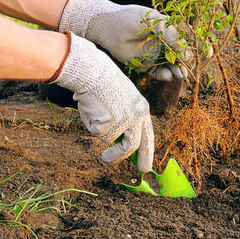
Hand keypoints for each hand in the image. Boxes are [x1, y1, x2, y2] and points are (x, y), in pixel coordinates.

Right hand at [52, 32, 153, 171]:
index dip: (147, 153)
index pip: (148, 136)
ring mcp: (122, 121)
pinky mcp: (108, 123)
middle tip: (116, 165)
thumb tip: (121, 146)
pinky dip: (91, 124)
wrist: (94, 72)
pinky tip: (92, 110)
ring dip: (101, 134)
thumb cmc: (105, 86)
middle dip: (126, 159)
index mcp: (142, 110)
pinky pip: (97, 133)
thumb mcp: (123, 102)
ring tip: (96, 119)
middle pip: (133, 146)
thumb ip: (126, 121)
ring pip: (110, 140)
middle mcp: (136, 117)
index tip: (144, 167)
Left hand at [58, 0, 190, 80]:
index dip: (199, 47)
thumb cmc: (132, 18)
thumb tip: (186, 52)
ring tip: (181, 75)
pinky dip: (165, 75)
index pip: (188, 39)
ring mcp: (156, 54)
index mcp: (170, 29)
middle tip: (191, 67)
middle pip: (182, 55)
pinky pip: (159, 73)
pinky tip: (168, 75)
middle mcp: (165, 43)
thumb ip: (171, 35)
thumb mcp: (155, 22)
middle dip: (189, 62)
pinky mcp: (146, 65)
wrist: (109, 27)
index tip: (207, 53)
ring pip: (172, 66)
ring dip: (178, 71)